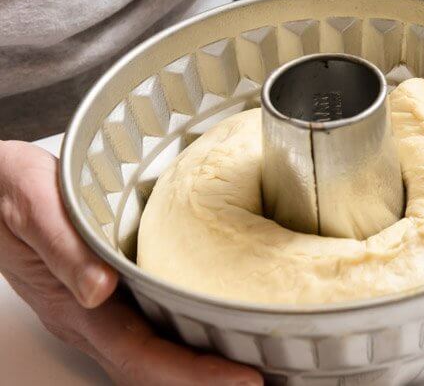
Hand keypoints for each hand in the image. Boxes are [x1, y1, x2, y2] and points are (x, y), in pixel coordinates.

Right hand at [0, 141, 262, 385]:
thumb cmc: (6, 190)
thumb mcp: (33, 204)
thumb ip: (64, 247)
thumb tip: (100, 290)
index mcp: (74, 304)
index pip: (140, 354)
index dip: (192, 374)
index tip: (241, 378)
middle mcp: (86, 318)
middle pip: (151, 369)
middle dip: (206, 382)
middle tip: (264, 379)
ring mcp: (93, 312)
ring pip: (149, 358)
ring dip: (197, 370)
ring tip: (249, 363)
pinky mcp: (102, 298)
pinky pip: (146, 334)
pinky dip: (182, 346)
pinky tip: (211, 334)